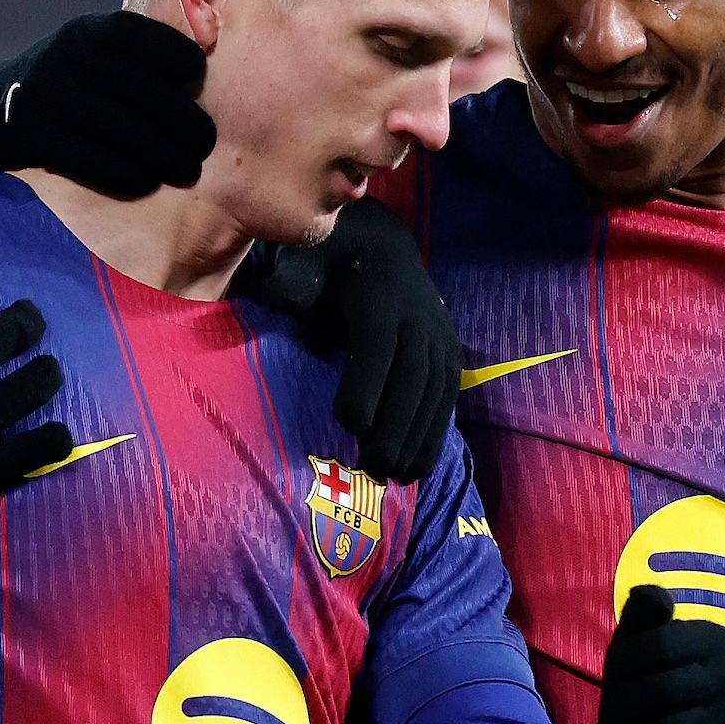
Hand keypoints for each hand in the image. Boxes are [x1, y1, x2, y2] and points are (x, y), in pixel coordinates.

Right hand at [0, 11, 214, 197]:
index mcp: (89, 31)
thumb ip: (138, 56)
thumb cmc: (69, 84)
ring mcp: (50, 98)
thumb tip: (210, 71)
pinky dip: (130, 175)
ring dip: (167, 156)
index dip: (180, 59)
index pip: (147, 38)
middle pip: (146, 91)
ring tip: (187, 169)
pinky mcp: (37, 139)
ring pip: (127, 131)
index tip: (196, 80)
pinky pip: (97, 161)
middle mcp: (69, 58)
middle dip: (185, 121)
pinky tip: (146, 180)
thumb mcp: (93, 53)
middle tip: (204, 143)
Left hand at [234, 198, 460, 482]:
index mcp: (378, 292)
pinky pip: (447, 397)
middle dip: (394, 425)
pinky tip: (418, 468)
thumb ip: (291, 280)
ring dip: (417, 438)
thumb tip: (275, 296)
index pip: (376, 341)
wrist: (379, 247)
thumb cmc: (327, 264)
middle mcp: (417, 315)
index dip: (367, 383)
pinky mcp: (449, 353)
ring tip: (394, 476)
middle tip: (372, 467)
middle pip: (411, 375)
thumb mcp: (303, 260)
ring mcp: (439, 334)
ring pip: (434, 391)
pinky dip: (434, 434)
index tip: (348, 424)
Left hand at [582, 585, 724, 723]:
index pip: (659, 645)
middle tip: (617, 710)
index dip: (624, 663)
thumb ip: (639, 616)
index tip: (617, 672)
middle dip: (625, 704)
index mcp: (714, 637)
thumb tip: (651, 594)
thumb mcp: (632, 646)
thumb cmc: (640, 684)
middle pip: (663, 691)